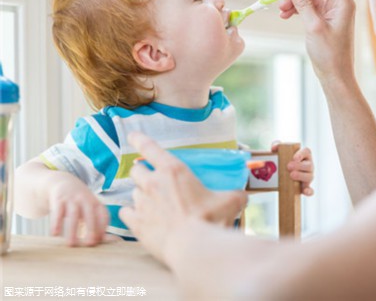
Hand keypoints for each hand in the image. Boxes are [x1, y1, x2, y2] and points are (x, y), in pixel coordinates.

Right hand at [48, 177, 108, 246]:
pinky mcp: (58, 199)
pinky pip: (58, 212)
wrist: (61, 181)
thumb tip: (111, 241)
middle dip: (91, 229)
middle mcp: (86, 200)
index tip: (100, 240)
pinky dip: (56, 223)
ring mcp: (72, 199)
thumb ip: (97, 223)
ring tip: (71, 244)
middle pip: (90, 214)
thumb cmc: (79, 201)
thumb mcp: (89, 208)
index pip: (103, 215)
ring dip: (73, 230)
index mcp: (96, 203)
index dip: (103, 227)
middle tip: (89, 244)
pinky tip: (54, 234)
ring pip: (73, 214)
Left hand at [119, 132, 247, 263]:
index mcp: (173, 171)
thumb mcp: (230, 201)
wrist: (193, 247)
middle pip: (137, 170)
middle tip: (153, 179)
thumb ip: (234, 194)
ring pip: (133, 192)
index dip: (140, 139)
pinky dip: (131, 214)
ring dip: (141, 194)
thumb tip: (241, 196)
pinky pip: (126, 213)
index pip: (150, 148)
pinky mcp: (136, 224)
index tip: (133, 135)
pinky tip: (140, 218)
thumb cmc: (211, 219)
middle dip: (143, 172)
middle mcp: (153, 183)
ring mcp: (142, 203)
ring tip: (153, 202)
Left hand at [271, 142, 314, 195]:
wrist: (281, 174)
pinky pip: (310, 190)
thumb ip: (276, 145)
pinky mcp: (306, 186)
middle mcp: (308, 165)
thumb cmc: (283, 160)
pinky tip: (305, 192)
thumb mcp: (280, 151)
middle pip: (308, 165)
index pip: (306, 152)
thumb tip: (274, 147)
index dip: (301, 154)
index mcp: (304, 155)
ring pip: (309, 176)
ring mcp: (308, 176)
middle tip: (288, 166)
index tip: (294, 157)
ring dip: (301, 176)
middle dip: (299, 166)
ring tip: (291, 175)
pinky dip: (309, 191)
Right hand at [277, 0, 356, 83]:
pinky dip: (296, 8)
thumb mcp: (314, 26)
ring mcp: (331, 12)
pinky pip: (308, 7)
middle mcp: (339, 4)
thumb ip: (303, 3)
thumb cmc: (330, 54)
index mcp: (343, 2)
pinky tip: (284, 14)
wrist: (334, 75)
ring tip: (280, 7)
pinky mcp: (323, 20)